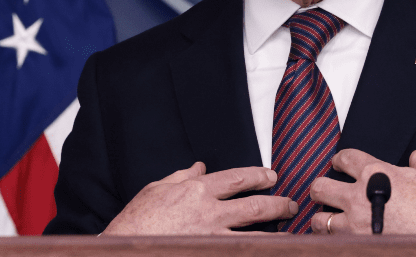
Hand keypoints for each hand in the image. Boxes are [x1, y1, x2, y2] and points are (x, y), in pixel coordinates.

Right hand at [102, 162, 297, 234]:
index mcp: (196, 191)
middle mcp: (209, 213)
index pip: (237, 178)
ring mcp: (212, 239)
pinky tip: (271, 251)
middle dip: (278, 203)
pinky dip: (257, 251)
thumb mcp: (155, 190)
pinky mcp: (210, 255)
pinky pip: (240, 253)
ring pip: (255, 235)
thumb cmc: (135, 221)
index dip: (258, 175)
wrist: (124, 251)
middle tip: (291, 203)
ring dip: (276, 232)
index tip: (272, 176)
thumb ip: (181, 177)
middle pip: (255, 206)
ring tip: (290, 230)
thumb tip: (199, 167)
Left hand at [308, 149, 415, 234]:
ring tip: (327, 219)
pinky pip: (332, 242)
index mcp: (377, 173)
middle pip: (319, 187)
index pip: (345, 158)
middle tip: (324, 191)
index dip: (338, 159)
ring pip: (319, 219)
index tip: (338, 163)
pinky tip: (338, 238)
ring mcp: (355, 224)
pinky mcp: (358, 244)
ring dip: (322, 218)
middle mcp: (359, 196)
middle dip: (319, 188)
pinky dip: (332, 240)